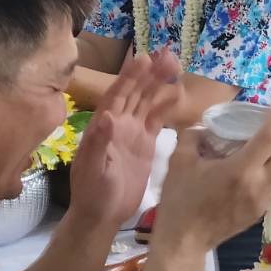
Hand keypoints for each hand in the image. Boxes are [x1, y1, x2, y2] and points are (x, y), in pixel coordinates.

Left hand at [69, 50, 181, 228]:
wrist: (102, 215)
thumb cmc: (92, 192)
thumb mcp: (93, 168)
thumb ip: (99, 142)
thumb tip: (108, 115)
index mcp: (103, 126)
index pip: (117, 94)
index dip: (129, 76)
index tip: (143, 59)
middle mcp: (118, 123)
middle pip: (135, 92)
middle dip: (149, 74)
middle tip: (168, 55)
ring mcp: (132, 133)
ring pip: (147, 102)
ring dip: (159, 84)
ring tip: (176, 65)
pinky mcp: (145, 145)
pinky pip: (156, 120)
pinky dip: (166, 106)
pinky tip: (177, 93)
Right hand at [154, 100, 270, 257]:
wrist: (184, 241)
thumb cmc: (180, 200)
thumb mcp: (179, 161)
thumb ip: (193, 136)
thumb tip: (204, 127)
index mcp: (241, 170)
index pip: (269, 137)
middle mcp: (259, 185)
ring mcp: (263, 201)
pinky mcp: (261, 212)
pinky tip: (265, 164)